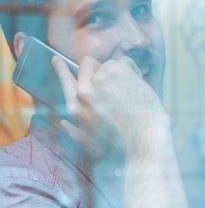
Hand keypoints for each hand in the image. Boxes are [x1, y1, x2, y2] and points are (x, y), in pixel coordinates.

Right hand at [52, 55, 166, 154]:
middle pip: (87, 64)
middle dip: (98, 68)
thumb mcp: (89, 142)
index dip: (61, 69)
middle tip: (113, 79)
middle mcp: (84, 90)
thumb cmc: (118, 147)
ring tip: (129, 91)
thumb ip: (74, 131)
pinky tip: (138, 86)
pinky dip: (133, 71)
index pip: (65, 80)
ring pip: (108, 63)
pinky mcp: (118, 71)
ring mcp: (101, 78)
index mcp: (75, 106)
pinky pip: (125, 62)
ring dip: (118, 73)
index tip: (57, 60)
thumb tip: (63, 123)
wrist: (143, 141)